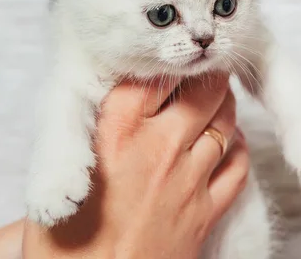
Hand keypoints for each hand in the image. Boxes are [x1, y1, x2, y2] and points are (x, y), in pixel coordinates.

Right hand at [22, 73, 248, 258]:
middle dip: (206, 76)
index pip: (154, 76)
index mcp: (114, 133)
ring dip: (224, 106)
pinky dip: (238, 147)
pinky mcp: (205, 213)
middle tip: (205, 69)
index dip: (165, 64)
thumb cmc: (63, 239)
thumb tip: (114, 103)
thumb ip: (88, 131)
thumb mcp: (62, 171)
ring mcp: (187, 181)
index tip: (169, 60)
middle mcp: (157, 149)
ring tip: (218, 97)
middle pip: (201, 93)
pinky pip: (238, 167)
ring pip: (224, 124)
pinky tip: (230, 142)